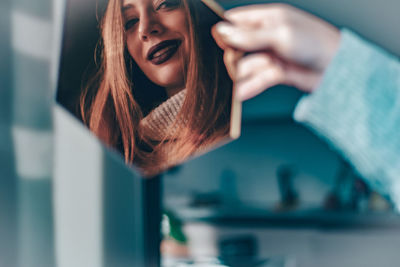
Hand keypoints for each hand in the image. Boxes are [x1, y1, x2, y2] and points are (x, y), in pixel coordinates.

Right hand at [212, 4, 340, 100]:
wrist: (339, 69)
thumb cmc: (316, 43)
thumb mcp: (280, 34)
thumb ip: (250, 36)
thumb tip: (223, 32)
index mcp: (269, 18)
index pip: (238, 21)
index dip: (223, 31)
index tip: (211, 41)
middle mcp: (268, 36)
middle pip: (239, 46)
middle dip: (230, 57)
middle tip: (222, 67)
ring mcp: (272, 55)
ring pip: (247, 65)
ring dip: (239, 75)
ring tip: (229, 85)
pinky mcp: (276, 73)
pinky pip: (257, 79)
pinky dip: (248, 86)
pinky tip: (239, 93)